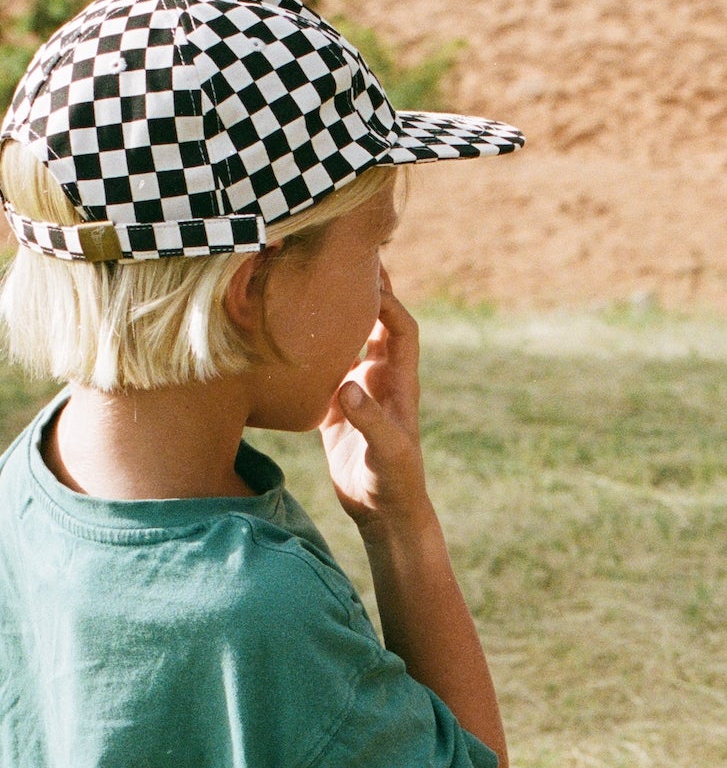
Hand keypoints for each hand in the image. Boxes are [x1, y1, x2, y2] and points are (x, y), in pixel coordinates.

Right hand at [320, 270, 435, 541]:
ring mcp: (359, 391)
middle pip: (377, 322)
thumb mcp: (386, 453)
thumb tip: (347, 386)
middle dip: (365, 290)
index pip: (400, 327)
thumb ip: (370, 419)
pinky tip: (284, 329)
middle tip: (342, 253)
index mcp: (400, 382)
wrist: (384, 514)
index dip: (387, 301)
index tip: (361, 278)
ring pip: (347, 339)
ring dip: (332, 313)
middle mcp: (381, 379)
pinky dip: (308, 347)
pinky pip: (323, 366)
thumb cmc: (394, 483)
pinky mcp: (338, 407)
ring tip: (307, 279)